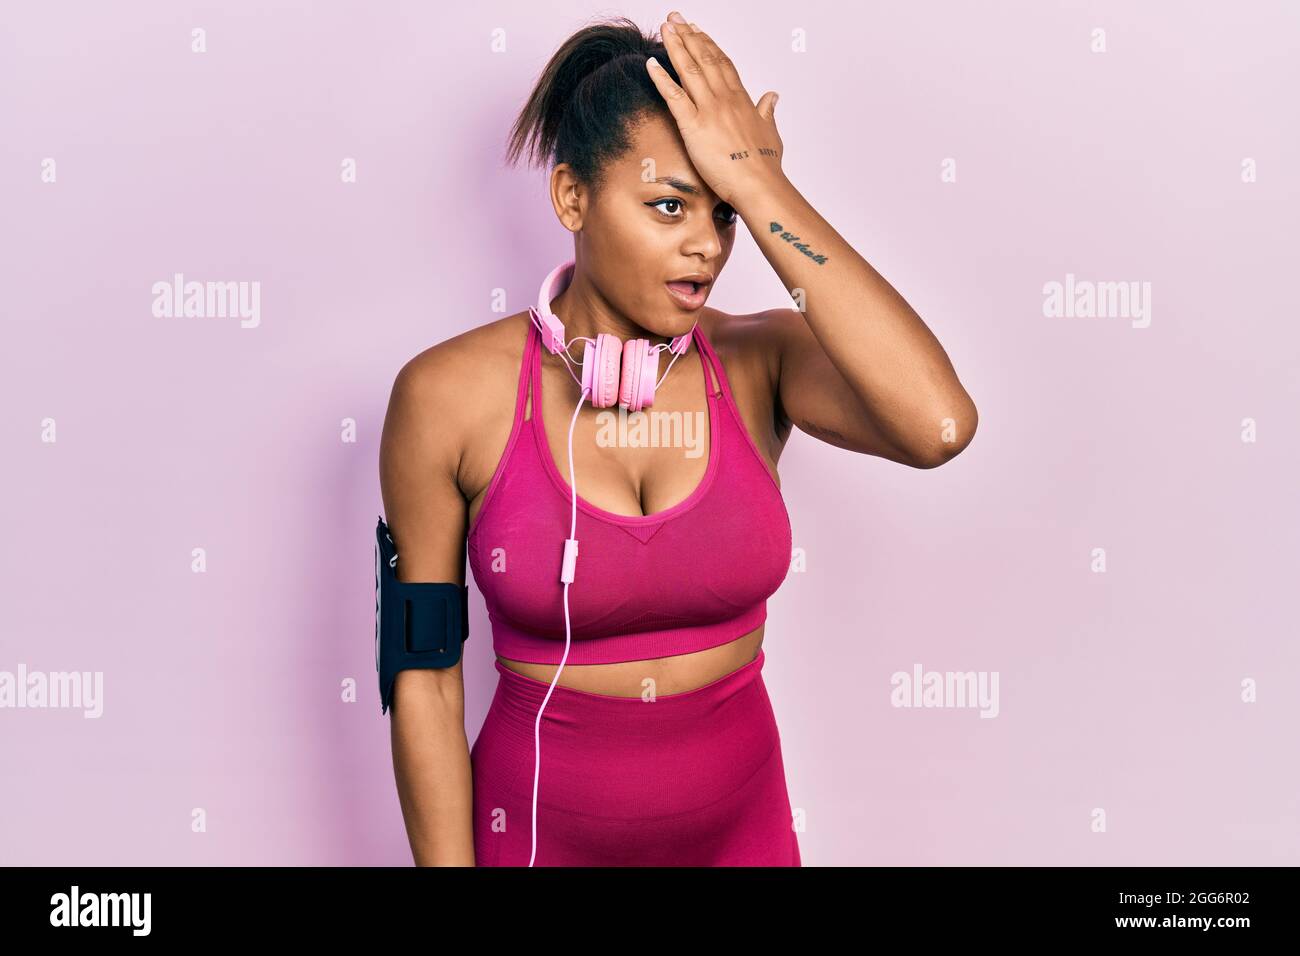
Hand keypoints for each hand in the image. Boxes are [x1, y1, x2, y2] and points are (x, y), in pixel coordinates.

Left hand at [645, 12, 784, 206]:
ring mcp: (709, 110)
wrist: (759, 184)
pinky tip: (651, 63)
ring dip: (675, 46)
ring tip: (665, 28)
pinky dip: (661, 78)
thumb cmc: (765, 166)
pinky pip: (674, 97)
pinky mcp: (694, 126)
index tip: (698, 30)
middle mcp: (725, 99)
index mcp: (742, 99)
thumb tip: (773, 96)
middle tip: (675, 18)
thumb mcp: (770, 132)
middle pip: (704, 58)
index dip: (708, 45)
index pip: (722, 64)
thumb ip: (768, 112)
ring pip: (689, 69)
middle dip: (688, 36)